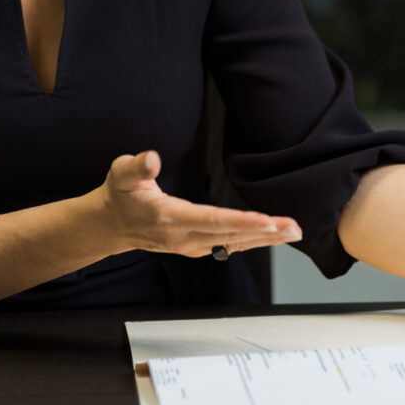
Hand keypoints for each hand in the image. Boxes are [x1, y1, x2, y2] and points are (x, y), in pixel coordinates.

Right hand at [93, 150, 301, 258]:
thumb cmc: (119, 194)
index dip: (241, 221)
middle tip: (293, 227)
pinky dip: (253, 241)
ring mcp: (190, 245)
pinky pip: (229, 244)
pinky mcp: (195, 246)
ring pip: (234, 243)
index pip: (211, 220)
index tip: (267, 220)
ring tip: (292, 231)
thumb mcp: (121, 173)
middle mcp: (183, 236)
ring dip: (265, 239)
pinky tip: (271, 236)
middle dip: (265, 231)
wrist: (110, 224)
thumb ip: (137, 166)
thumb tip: (152, 158)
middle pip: (230, 235)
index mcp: (169, 217)